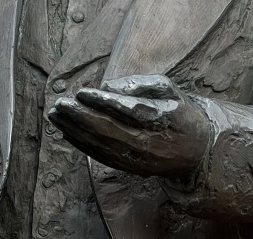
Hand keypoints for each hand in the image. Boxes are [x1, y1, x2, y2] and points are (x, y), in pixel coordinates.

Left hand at [47, 74, 211, 176]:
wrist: (197, 150)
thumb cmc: (178, 111)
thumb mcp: (169, 88)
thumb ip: (140, 83)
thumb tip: (108, 86)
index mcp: (160, 118)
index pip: (127, 110)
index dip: (102, 101)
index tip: (81, 92)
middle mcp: (148, 141)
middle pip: (109, 129)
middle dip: (80, 116)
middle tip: (60, 104)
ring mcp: (138, 159)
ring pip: (101, 145)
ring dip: (75, 131)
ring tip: (56, 116)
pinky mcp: (131, 169)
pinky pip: (102, 157)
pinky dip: (82, 145)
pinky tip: (66, 133)